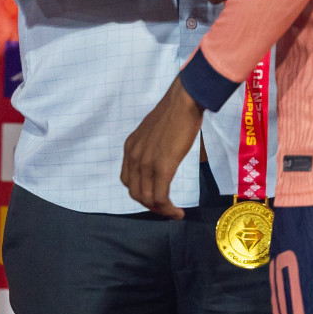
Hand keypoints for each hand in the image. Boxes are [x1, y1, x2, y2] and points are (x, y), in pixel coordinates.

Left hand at [121, 76, 203, 217]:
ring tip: (173, 213)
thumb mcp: (152, 131)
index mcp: (130, 148)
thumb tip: (159, 156)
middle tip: (165, 209)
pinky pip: (161, 197)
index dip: (141, 193)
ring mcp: (146, 163)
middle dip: (150, 205)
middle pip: (135, 193)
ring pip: (147, 198)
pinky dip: (168, 210)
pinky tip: (178, 213)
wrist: (184, 100)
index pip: (128, 180)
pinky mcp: (162, 167)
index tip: (156, 197)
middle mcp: (133, 157)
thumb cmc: (174, 111)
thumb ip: (150, 146)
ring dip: (160, 210)